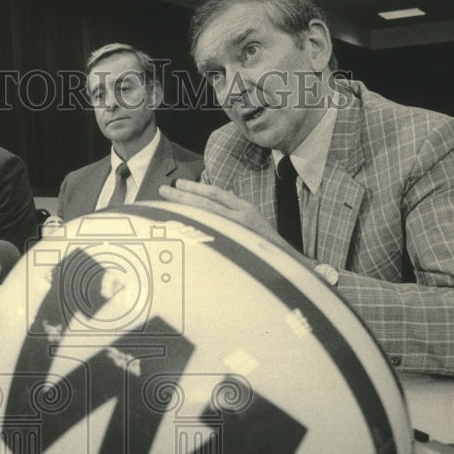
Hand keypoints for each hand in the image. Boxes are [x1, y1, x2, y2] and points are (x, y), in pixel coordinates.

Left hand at [159, 179, 297, 254]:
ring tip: (165, 201)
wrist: (291, 269)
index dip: (197, 188)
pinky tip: (178, 225)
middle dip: (183, 195)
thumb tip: (215, 210)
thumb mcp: (253, 228)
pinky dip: (193, 227)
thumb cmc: (269, 252)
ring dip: (183, 206)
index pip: (217, 194)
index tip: (179, 184)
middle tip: (162, 190)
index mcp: (246, 211)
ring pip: (205, 215)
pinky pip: (209, 234)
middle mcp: (241, 218)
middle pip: (207, 202)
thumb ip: (236, 218)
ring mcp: (237, 232)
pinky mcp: (234, 246)